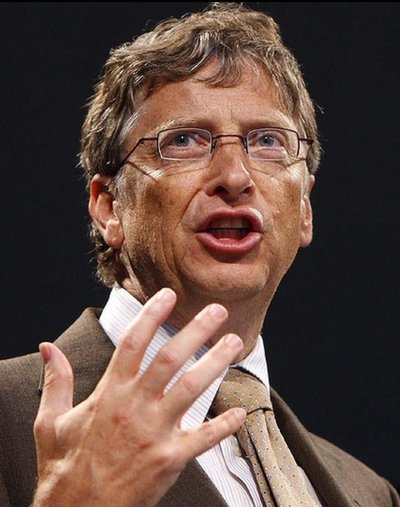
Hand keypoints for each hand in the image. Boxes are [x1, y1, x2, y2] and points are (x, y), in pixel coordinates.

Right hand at [33, 288, 245, 506]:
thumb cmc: (65, 468)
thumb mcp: (50, 422)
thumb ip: (56, 381)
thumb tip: (49, 349)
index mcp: (109, 394)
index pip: (133, 342)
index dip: (152, 315)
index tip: (168, 296)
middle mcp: (135, 407)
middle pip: (170, 358)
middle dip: (196, 330)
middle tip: (217, 311)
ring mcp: (154, 433)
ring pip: (192, 388)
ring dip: (216, 363)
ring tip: (234, 343)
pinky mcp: (169, 460)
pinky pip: (203, 438)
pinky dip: (224, 425)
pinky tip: (240, 412)